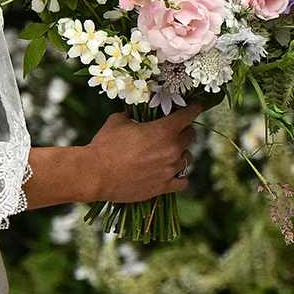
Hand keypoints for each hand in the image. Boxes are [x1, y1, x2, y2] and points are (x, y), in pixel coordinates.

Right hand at [81, 105, 202, 203]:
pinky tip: (172, 172)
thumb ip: (132, 116)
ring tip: (169, 152)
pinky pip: (183, 181)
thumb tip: (135, 114)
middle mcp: (172, 150)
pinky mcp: (164, 187)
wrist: (96, 174)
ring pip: (187, 158)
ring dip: (180, 152)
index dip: (193, 109)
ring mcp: (170, 170)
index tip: (196, 106)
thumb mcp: (118, 121)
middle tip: (175, 129)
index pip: (187, 116)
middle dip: (184, 130)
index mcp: (163, 130)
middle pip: (190, 136)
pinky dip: (179, 175)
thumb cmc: (105, 144)